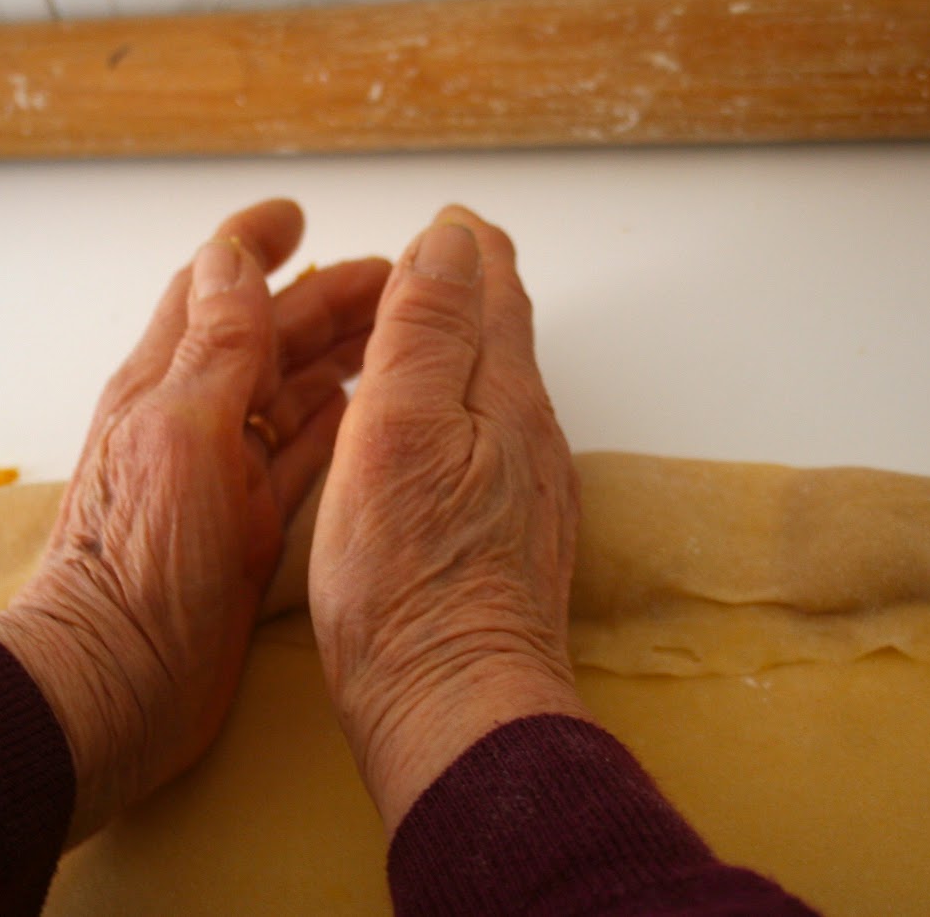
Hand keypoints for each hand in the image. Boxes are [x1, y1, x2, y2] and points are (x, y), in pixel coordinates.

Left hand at [0, 200, 388, 843]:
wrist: (116, 680)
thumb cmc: (141, 558)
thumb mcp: (182, 431)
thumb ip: (215, 345)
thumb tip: (230, 256)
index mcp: (166, 383)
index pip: (211, 288)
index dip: (253, 244)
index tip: (297, 214)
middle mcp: (193, 421)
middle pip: (267, 340)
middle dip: (326, 303)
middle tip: (397, 282)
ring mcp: (221, 478)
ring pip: (289, 397)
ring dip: (338, 360)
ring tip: (398, 339)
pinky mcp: (247, 530)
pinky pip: (298, 462)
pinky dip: (334, 432)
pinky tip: (369, 419)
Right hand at [309, 206, 588, 833]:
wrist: (456, 707)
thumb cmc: (408, 579)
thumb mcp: (400, 426)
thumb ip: (428, 327)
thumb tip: (452, 236)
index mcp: (502, 396)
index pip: (494, 292)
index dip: (463, 251)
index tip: (445, 223)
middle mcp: (529, 437)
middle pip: (505, 340)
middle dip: (472, 293)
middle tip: (437, 262)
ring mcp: (526, 494)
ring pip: (498, 395)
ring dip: (467, 353)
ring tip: (429, 338)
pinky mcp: (507, 544)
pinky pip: (489, 451)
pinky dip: (462, 416)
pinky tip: (438, 439)